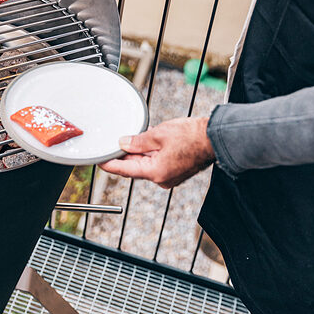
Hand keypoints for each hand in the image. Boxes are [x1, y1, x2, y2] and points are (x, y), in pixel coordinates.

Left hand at [100, 117, 214, 188]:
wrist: (215, 138)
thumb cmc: (191, 136)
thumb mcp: (158, 135)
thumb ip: (138, 141)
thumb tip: (123, 144)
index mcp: (155, 172)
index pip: (125, 170)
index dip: (109, 165)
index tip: (99, 161)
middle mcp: (161, 179)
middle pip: (135, 167)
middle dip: (124, 156)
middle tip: (112, 145)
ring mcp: (169, 176)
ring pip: (146, 164)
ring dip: (138, 153)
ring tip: (133, 138)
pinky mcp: (175, 171)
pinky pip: (156, 163)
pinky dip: (150, 153)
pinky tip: (147, 141)